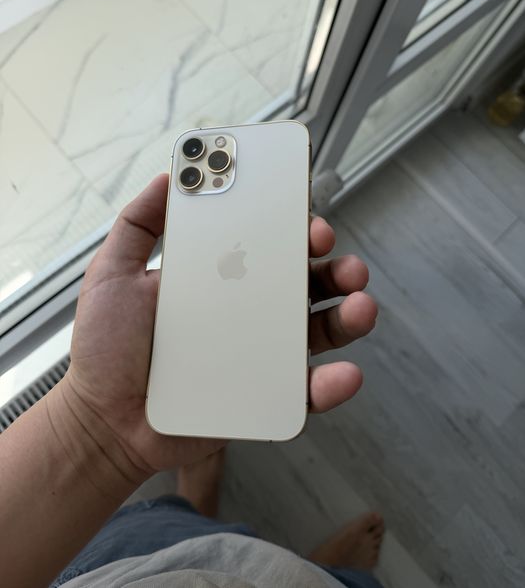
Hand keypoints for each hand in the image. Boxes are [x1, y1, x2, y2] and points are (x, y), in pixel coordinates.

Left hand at [58, 174, 376, 481]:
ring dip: (349, 314)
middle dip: (332, 265)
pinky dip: (333, 382)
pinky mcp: (264, 396)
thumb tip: (169, 175)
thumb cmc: (106, 349)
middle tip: (336, 255)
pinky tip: (345, 373)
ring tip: (361, 305)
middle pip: (304, 283)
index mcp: (220, 279)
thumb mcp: (112, 274)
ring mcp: (260, 354)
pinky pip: (307, 389)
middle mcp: (247, 312)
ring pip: (319, 329)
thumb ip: (137, 224)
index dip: (291, 226)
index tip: (301, 212)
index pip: (267, 244)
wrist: (103, 421)